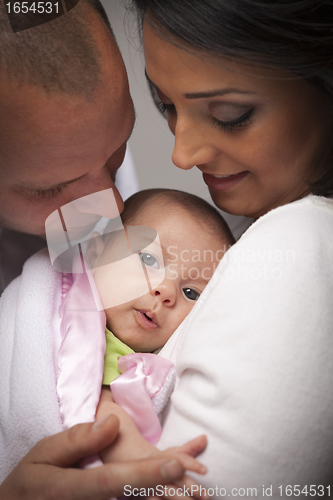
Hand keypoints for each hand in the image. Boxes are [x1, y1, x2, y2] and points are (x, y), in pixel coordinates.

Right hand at [0, 415, 189, 499]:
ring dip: (164, 498)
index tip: (175, 466)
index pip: (113, 482)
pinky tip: (171, 491)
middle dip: (166, 493)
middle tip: (201, 491)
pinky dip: (151, 497)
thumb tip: (111, 424)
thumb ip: (76, 440)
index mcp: (69, 489)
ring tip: (198, 495)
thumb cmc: (31, 480)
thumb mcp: (43, 454)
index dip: (145, 475)